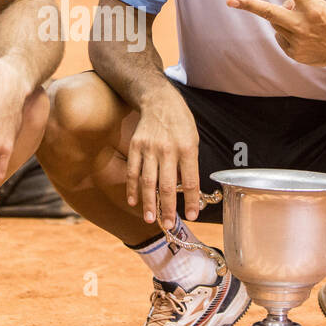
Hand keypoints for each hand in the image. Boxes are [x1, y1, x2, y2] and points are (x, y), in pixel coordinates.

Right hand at [125, 86, 200, 231]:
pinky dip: (132, 188)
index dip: (192, 201)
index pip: (190, 180)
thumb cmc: (180, 122)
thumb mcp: (193, 140)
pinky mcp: (136, 146)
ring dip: (149, 202)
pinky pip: (133, 171)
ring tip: (150, 219)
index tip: (193, 215)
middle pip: (168, 185)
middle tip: (168, 225)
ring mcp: (150, 148)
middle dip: (168, 208)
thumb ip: (188, 164)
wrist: (159, 100)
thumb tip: (185, 191)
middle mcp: (168, 150)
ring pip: (148, 181)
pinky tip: (133, 201)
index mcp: (187, 148)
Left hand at [226, 0, 325, 66]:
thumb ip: (299, 5)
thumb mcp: (321, 7)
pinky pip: (282, 38)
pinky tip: (306, 39)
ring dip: (285, 20)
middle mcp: (301, 25)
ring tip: (306, 25)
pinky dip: (290, 35)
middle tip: (230, 1)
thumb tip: (282, 8)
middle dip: (248, 5)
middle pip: (269, 12)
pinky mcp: (293, 53)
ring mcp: (296, 41)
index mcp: (312, 9)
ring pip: (276, 23)